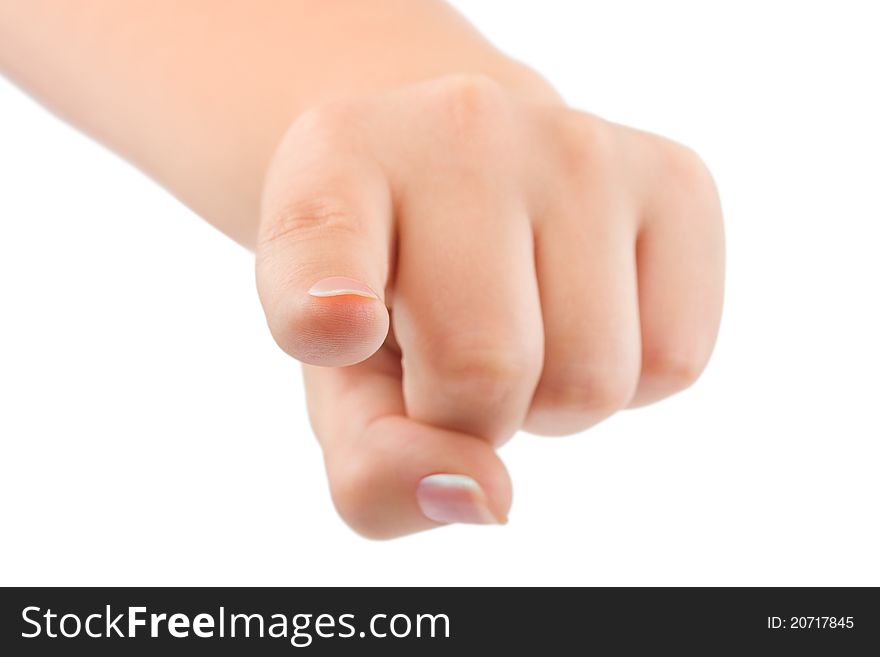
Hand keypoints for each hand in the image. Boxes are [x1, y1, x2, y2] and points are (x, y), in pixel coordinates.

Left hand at [255, 74, 723, 538]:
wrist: (467, 176)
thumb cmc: (393, 295)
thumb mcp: (345, 384)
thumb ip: (372, 465)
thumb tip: (482, 498)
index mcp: (335, 162)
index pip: (321, 238)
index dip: (321, 295)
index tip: (330, 325)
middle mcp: (461, 128)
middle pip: (486, 370)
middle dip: (470, 413)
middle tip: (452, 354)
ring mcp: (580, 143)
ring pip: (592, 380)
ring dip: (551, 400)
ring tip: (522, 326)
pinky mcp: (676, 177)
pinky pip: (676, 359)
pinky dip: (629, 381)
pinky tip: (583, 312)